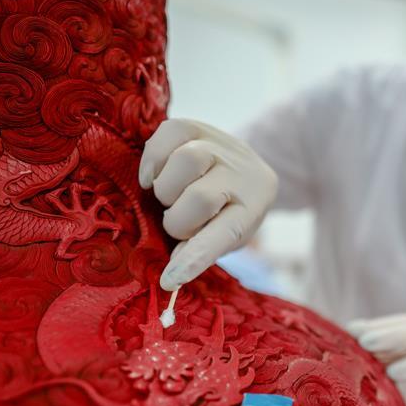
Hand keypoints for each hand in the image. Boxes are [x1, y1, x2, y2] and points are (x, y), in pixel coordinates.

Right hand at [139, 118, 277, 290]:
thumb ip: (198, 250)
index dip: (194, 258)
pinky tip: (153, 176)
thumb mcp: (224, 236)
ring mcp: (222, 146)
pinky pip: (169, 132)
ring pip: (187, 160)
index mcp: (252, 208)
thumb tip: (170, 273)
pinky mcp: (199, 126)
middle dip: (178, 219)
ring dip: (166, 187)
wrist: (246, 169)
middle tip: (177, 222)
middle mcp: (242, 174)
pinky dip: (153, 158)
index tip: (169, 279)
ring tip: (168, 197)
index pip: (223, 236)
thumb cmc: (229, 211)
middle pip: (201, 197)